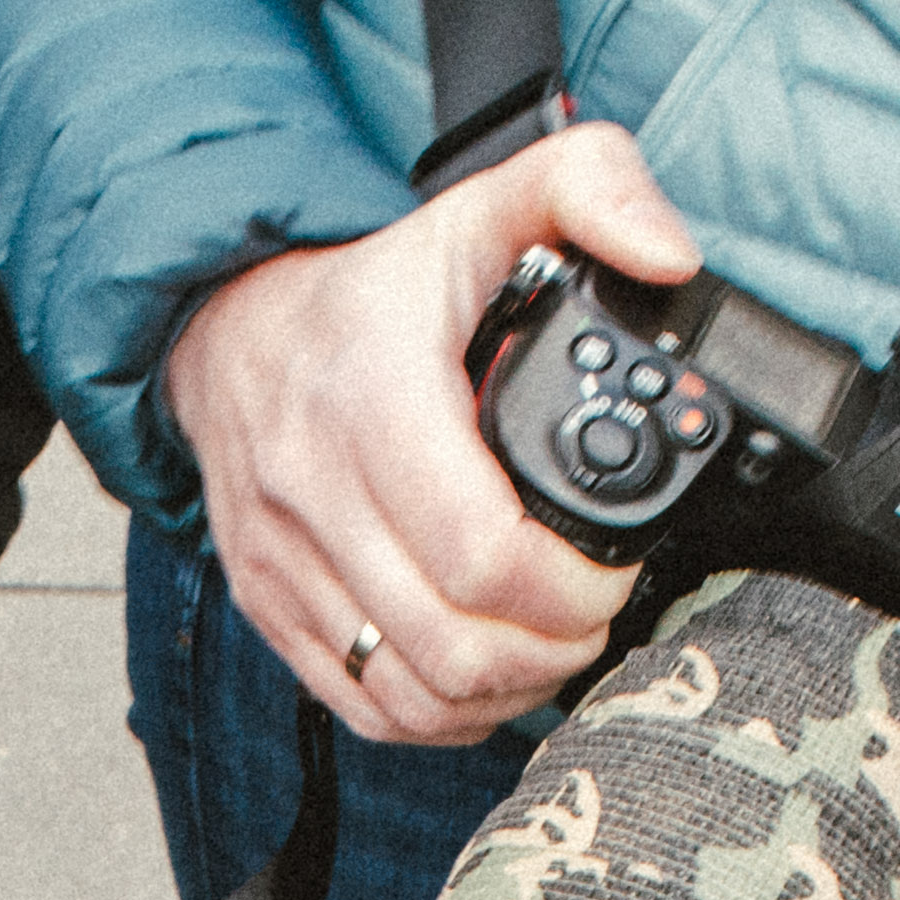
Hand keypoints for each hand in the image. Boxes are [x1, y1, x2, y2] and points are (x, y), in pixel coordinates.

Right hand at [160, 119, 703, 747]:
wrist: (227, 330)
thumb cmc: (376, 288)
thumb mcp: (486, 203)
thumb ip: (595, 188)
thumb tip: (672, 257)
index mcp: (374, 396)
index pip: (484, 553)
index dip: (573, 590)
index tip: (614, 568)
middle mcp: (314, 489)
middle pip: (457, 644)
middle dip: (556, 647)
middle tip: (596, 609)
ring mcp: (284, 561)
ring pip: (415, 692)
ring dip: (506, 688)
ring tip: (551, 641)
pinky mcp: (269, 608)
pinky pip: (366, 707)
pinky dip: (443, 711)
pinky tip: (486, 670)